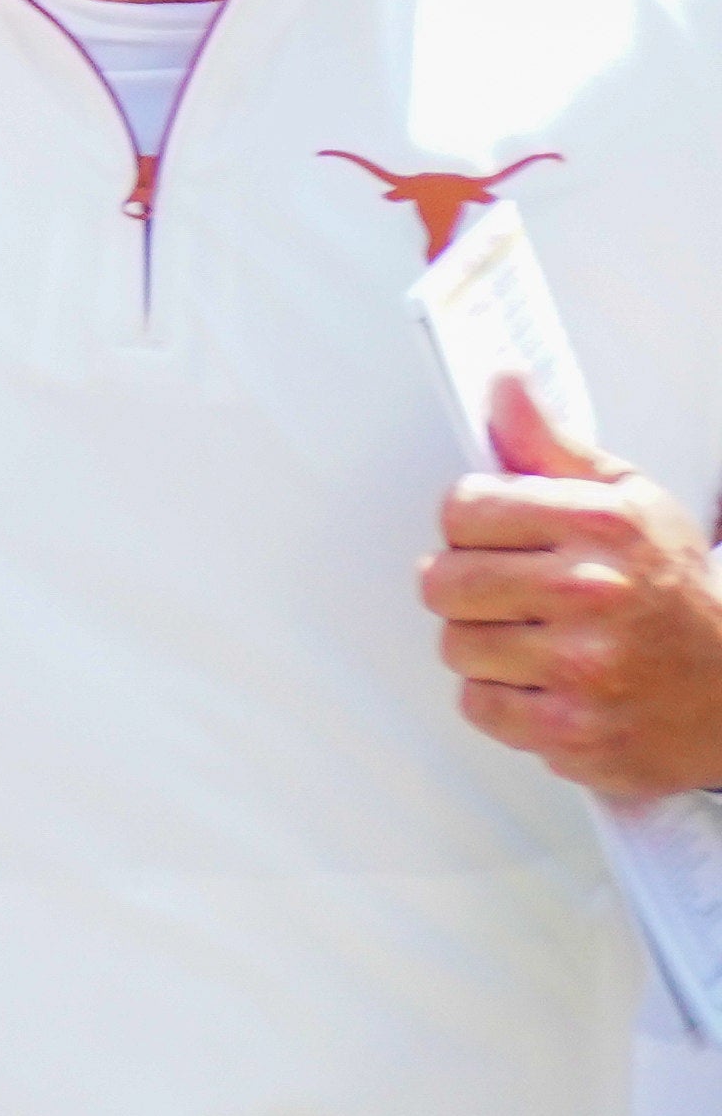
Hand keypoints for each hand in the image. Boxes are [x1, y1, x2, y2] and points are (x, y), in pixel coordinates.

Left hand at [429, 372, 721, 793]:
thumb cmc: (672, 589)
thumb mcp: (627, 499)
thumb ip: (550, 444)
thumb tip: (502, 383)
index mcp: (601, 526)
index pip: (462, 508)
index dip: (475, 524)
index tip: (505, 537)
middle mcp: (591, 593)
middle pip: (443, 581)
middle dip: (471, 588)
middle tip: (519, 596)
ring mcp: (582, 668)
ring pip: (456, 646)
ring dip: (488, 647)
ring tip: (543, 642)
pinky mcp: (572, 731)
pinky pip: (478, 705)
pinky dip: (505, 701)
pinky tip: (550, 685)